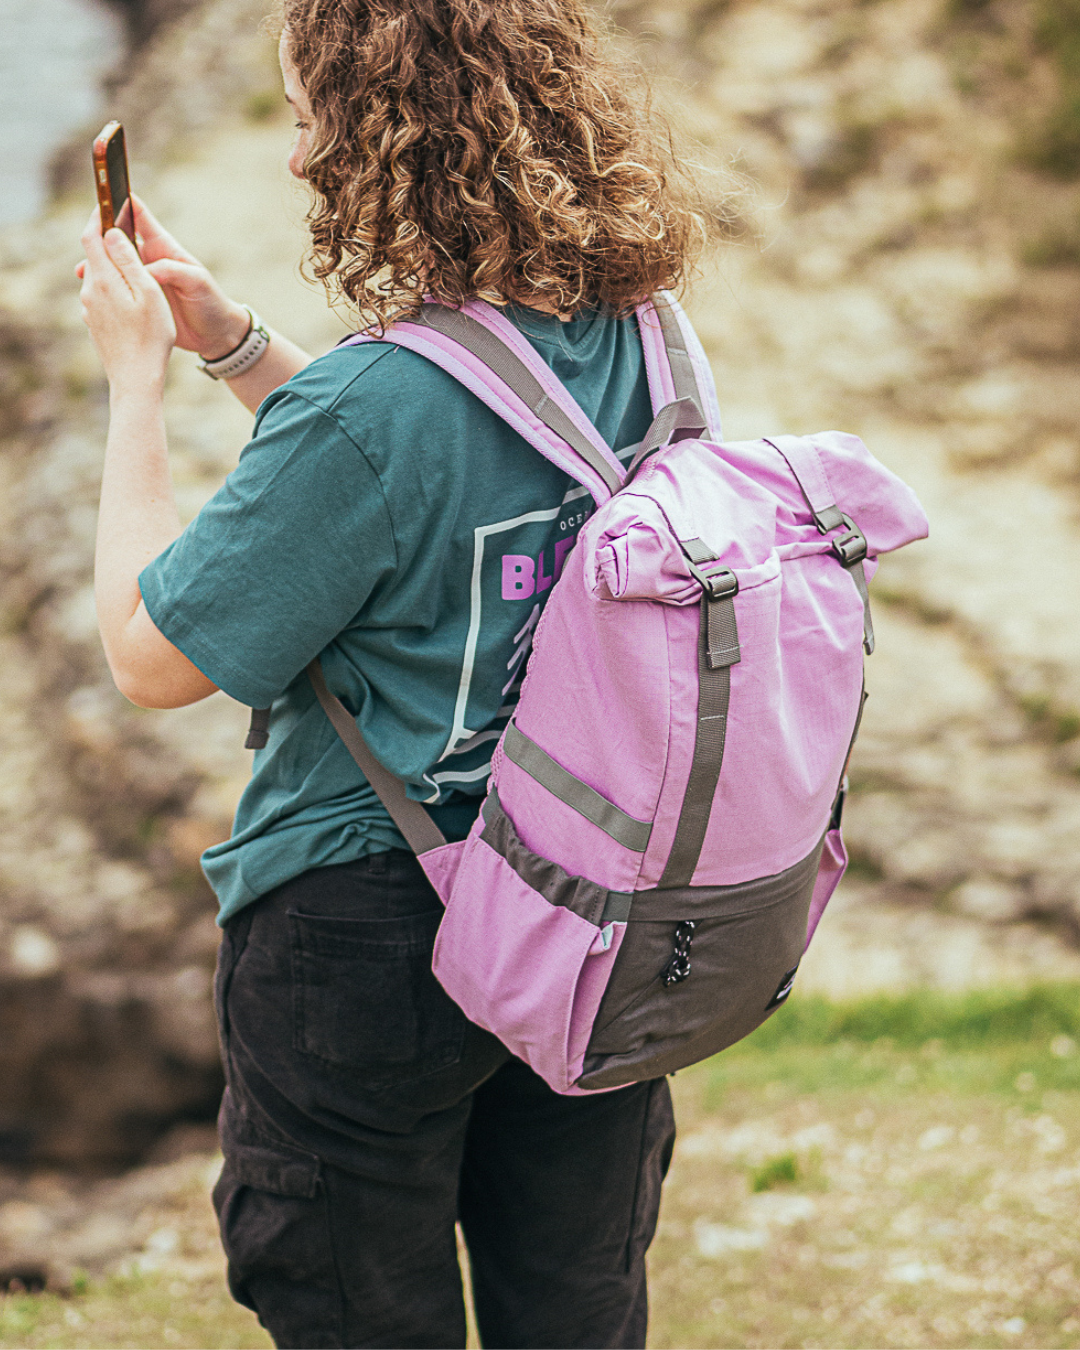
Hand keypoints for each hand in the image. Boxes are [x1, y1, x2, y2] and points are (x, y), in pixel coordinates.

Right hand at [77, 197, 249, 359]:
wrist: (215, 334)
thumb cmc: (211, 303)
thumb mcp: (197, 282)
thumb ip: (173, 270)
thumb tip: (147, 268)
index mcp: (164, 248)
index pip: (139, 216)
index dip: (122, 202)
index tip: (105, 191)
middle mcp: (149, 259)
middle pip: (117, 239)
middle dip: (99, 235)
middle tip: (84, 236)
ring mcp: (142, 279)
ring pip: (113, 265)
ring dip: (97, 265)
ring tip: (82, 271)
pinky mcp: (139, 298)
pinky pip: (116, 289)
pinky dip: (103, 289)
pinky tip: (92, 294)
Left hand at [80, 208, 175, 390]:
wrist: (136, 379)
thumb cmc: (152, 336)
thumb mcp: (149, 292)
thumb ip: (129, 259)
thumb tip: (112, 232)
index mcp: (103, 278)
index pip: (92, 236)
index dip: (100, 217)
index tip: (109, 204)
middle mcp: (90, 291)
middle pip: (94, 256)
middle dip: (109, 243)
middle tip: (127, 233)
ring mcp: (89, 309)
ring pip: (98, 277)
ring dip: (113, 269)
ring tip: (135, 271)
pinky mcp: (94, 324)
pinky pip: (101, 297)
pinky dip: (114, 290)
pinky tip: (132, 302)